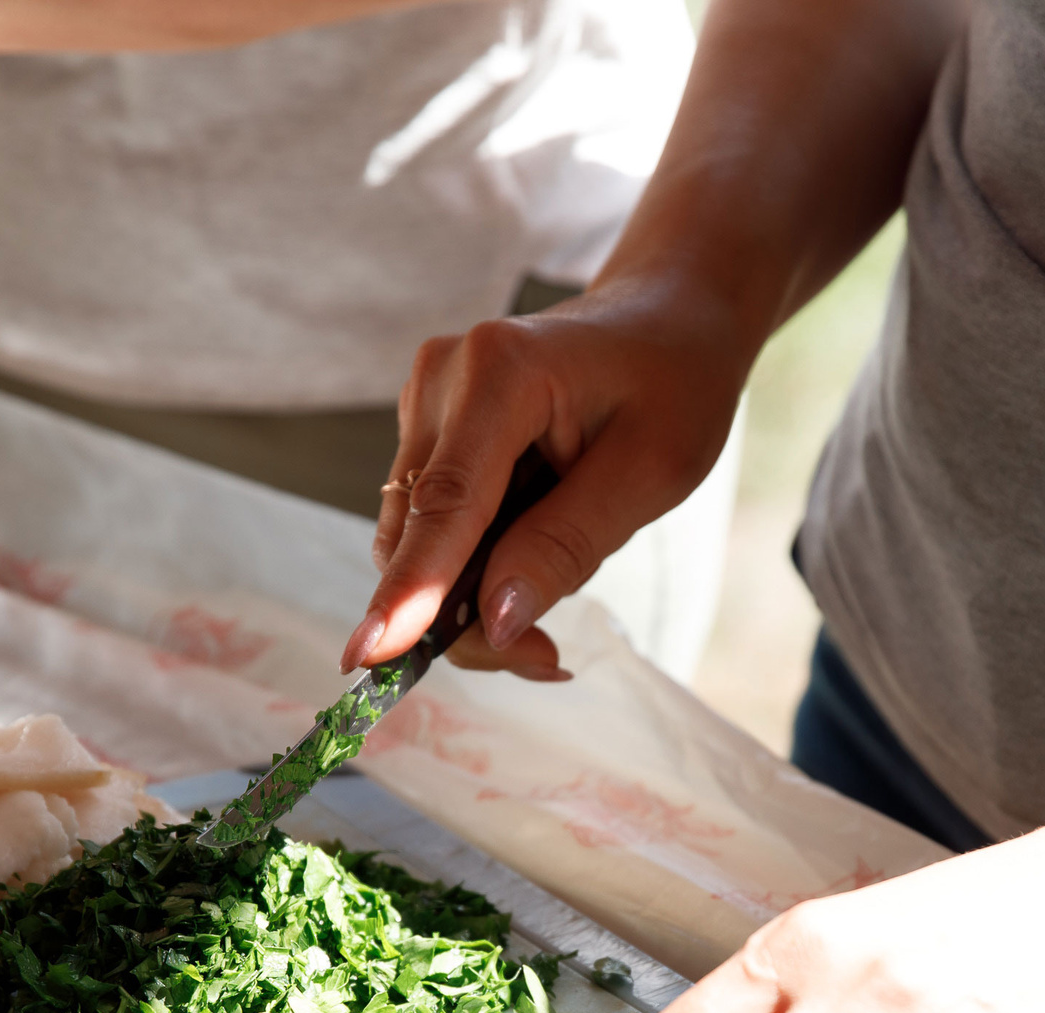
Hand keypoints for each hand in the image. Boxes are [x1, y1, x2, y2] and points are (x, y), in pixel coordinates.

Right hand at [349, 275, 756, 680]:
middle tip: (544, 658)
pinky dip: (470, 566)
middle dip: (464, 616)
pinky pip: (429, 525)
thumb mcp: (649, 475)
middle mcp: (442, 378)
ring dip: (470, 597)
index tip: (371, 656)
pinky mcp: (428, 430)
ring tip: (549, 612)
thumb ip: (564, 548)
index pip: (445, 502)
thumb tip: (493, 624)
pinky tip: (530, 567)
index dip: (411, 588)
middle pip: (418, 535)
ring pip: (415, 541)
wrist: (664, 321)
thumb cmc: (673, 385)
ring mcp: (427, 402)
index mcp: (501, 371)